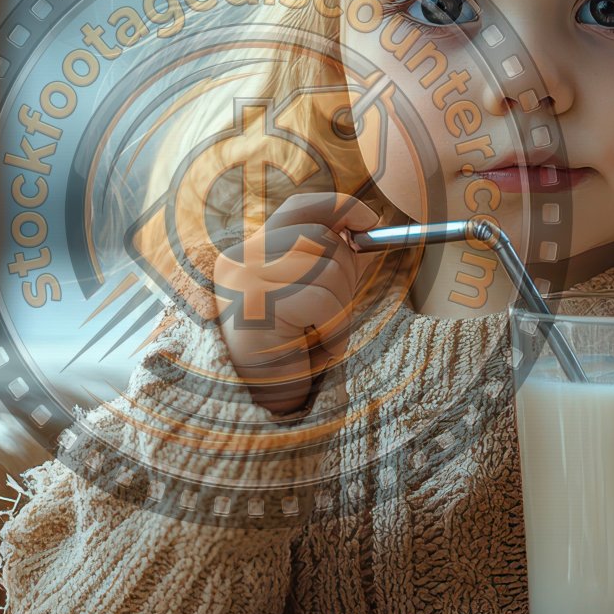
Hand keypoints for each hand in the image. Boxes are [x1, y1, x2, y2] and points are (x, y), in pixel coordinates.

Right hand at [214, 193, 382, 412]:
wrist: (254, 405)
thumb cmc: (285, 356)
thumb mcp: (311, 302)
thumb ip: (331, 266)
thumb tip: (369, 234)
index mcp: (253, 252)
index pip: (299, 209)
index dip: (339, 208)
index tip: (370, 221)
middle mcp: (242, 258)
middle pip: (321, 237)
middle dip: (345, 274)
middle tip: (333, 314)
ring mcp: (245, 277)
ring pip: (328, 268)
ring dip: (339, 310)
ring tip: (319, 336)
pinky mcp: (255, 302)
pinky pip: (323, 300)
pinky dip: (333, 329)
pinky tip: (315, 348)